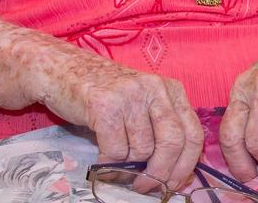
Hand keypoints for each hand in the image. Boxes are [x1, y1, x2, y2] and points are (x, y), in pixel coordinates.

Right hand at [34, 52, 202, 189]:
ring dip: (127, 167)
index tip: (173, 183)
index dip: (185, 164)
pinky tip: (100, 157)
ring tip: (115, 162)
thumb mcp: (143, 104)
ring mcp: (131, 95)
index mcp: (172, 90)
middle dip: (159, 172)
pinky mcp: (105, 106)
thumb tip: (172, 174)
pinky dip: (107, 164)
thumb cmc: (107, 94)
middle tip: (144, 186)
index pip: (192, 133)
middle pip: (172, 143)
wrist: (64, 71)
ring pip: (141, 150)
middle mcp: (155, 89)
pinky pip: (115, 151)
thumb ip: (160, 130)